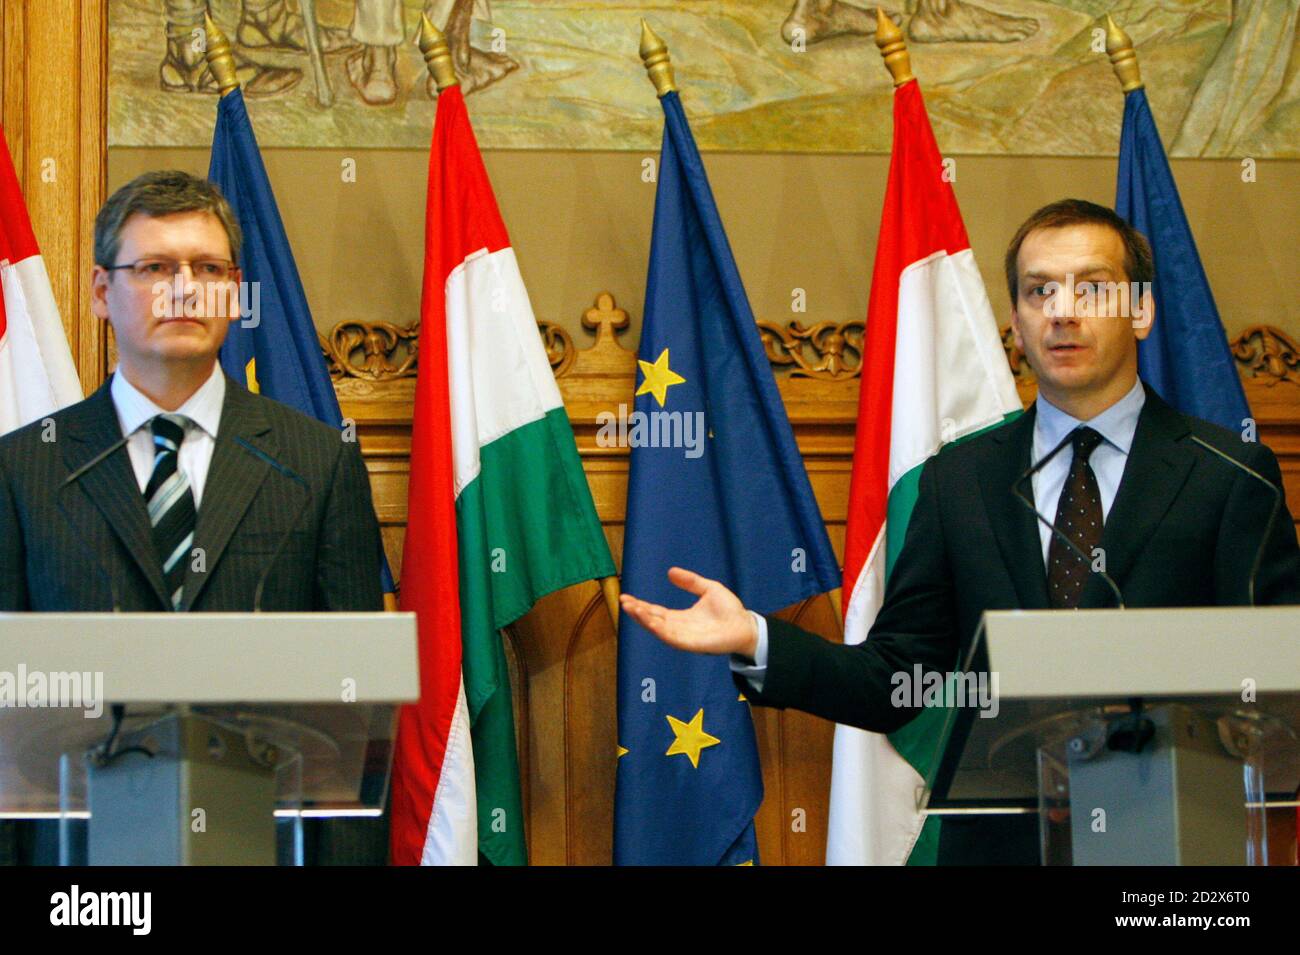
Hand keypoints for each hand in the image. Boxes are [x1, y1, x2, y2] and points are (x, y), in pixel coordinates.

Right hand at [619, 567, 757, 658]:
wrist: (746, 625)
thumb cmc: (729, 610)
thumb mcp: (708, 589)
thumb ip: (690, 582)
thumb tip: (670, 572)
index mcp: (680, 617)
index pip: (655, 612)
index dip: (641, 605)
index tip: (626, 598)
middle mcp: (678, 628)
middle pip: (652, 621)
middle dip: (637, 612)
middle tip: (624, 602)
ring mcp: (684, 637)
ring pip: (659, 630)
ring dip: (644, 621)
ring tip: (632, 609)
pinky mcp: (692, 644)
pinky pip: (673, 638)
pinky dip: (660, 631)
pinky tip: (651, 622)